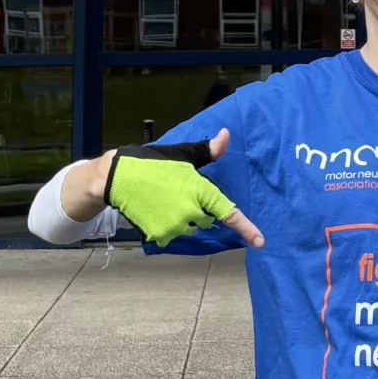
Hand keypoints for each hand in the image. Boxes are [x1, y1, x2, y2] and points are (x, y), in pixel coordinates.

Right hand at [105, 130, 263, 248]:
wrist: (117, 178)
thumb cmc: (151, 163)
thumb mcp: (181, 154)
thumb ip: (207, 151)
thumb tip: (226, 136)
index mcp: (200, 191)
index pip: (228, 213)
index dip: (246, 228)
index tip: (260, 242)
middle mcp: (191, 212)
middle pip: (205, 219)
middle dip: (196, 210)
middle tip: (176, 194)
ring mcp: (175, 226)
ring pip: (187, 227)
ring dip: (180, 219)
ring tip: (162, 200)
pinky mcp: (160, 236)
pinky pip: (170, 234)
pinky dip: (164, 226)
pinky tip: (153, 210)